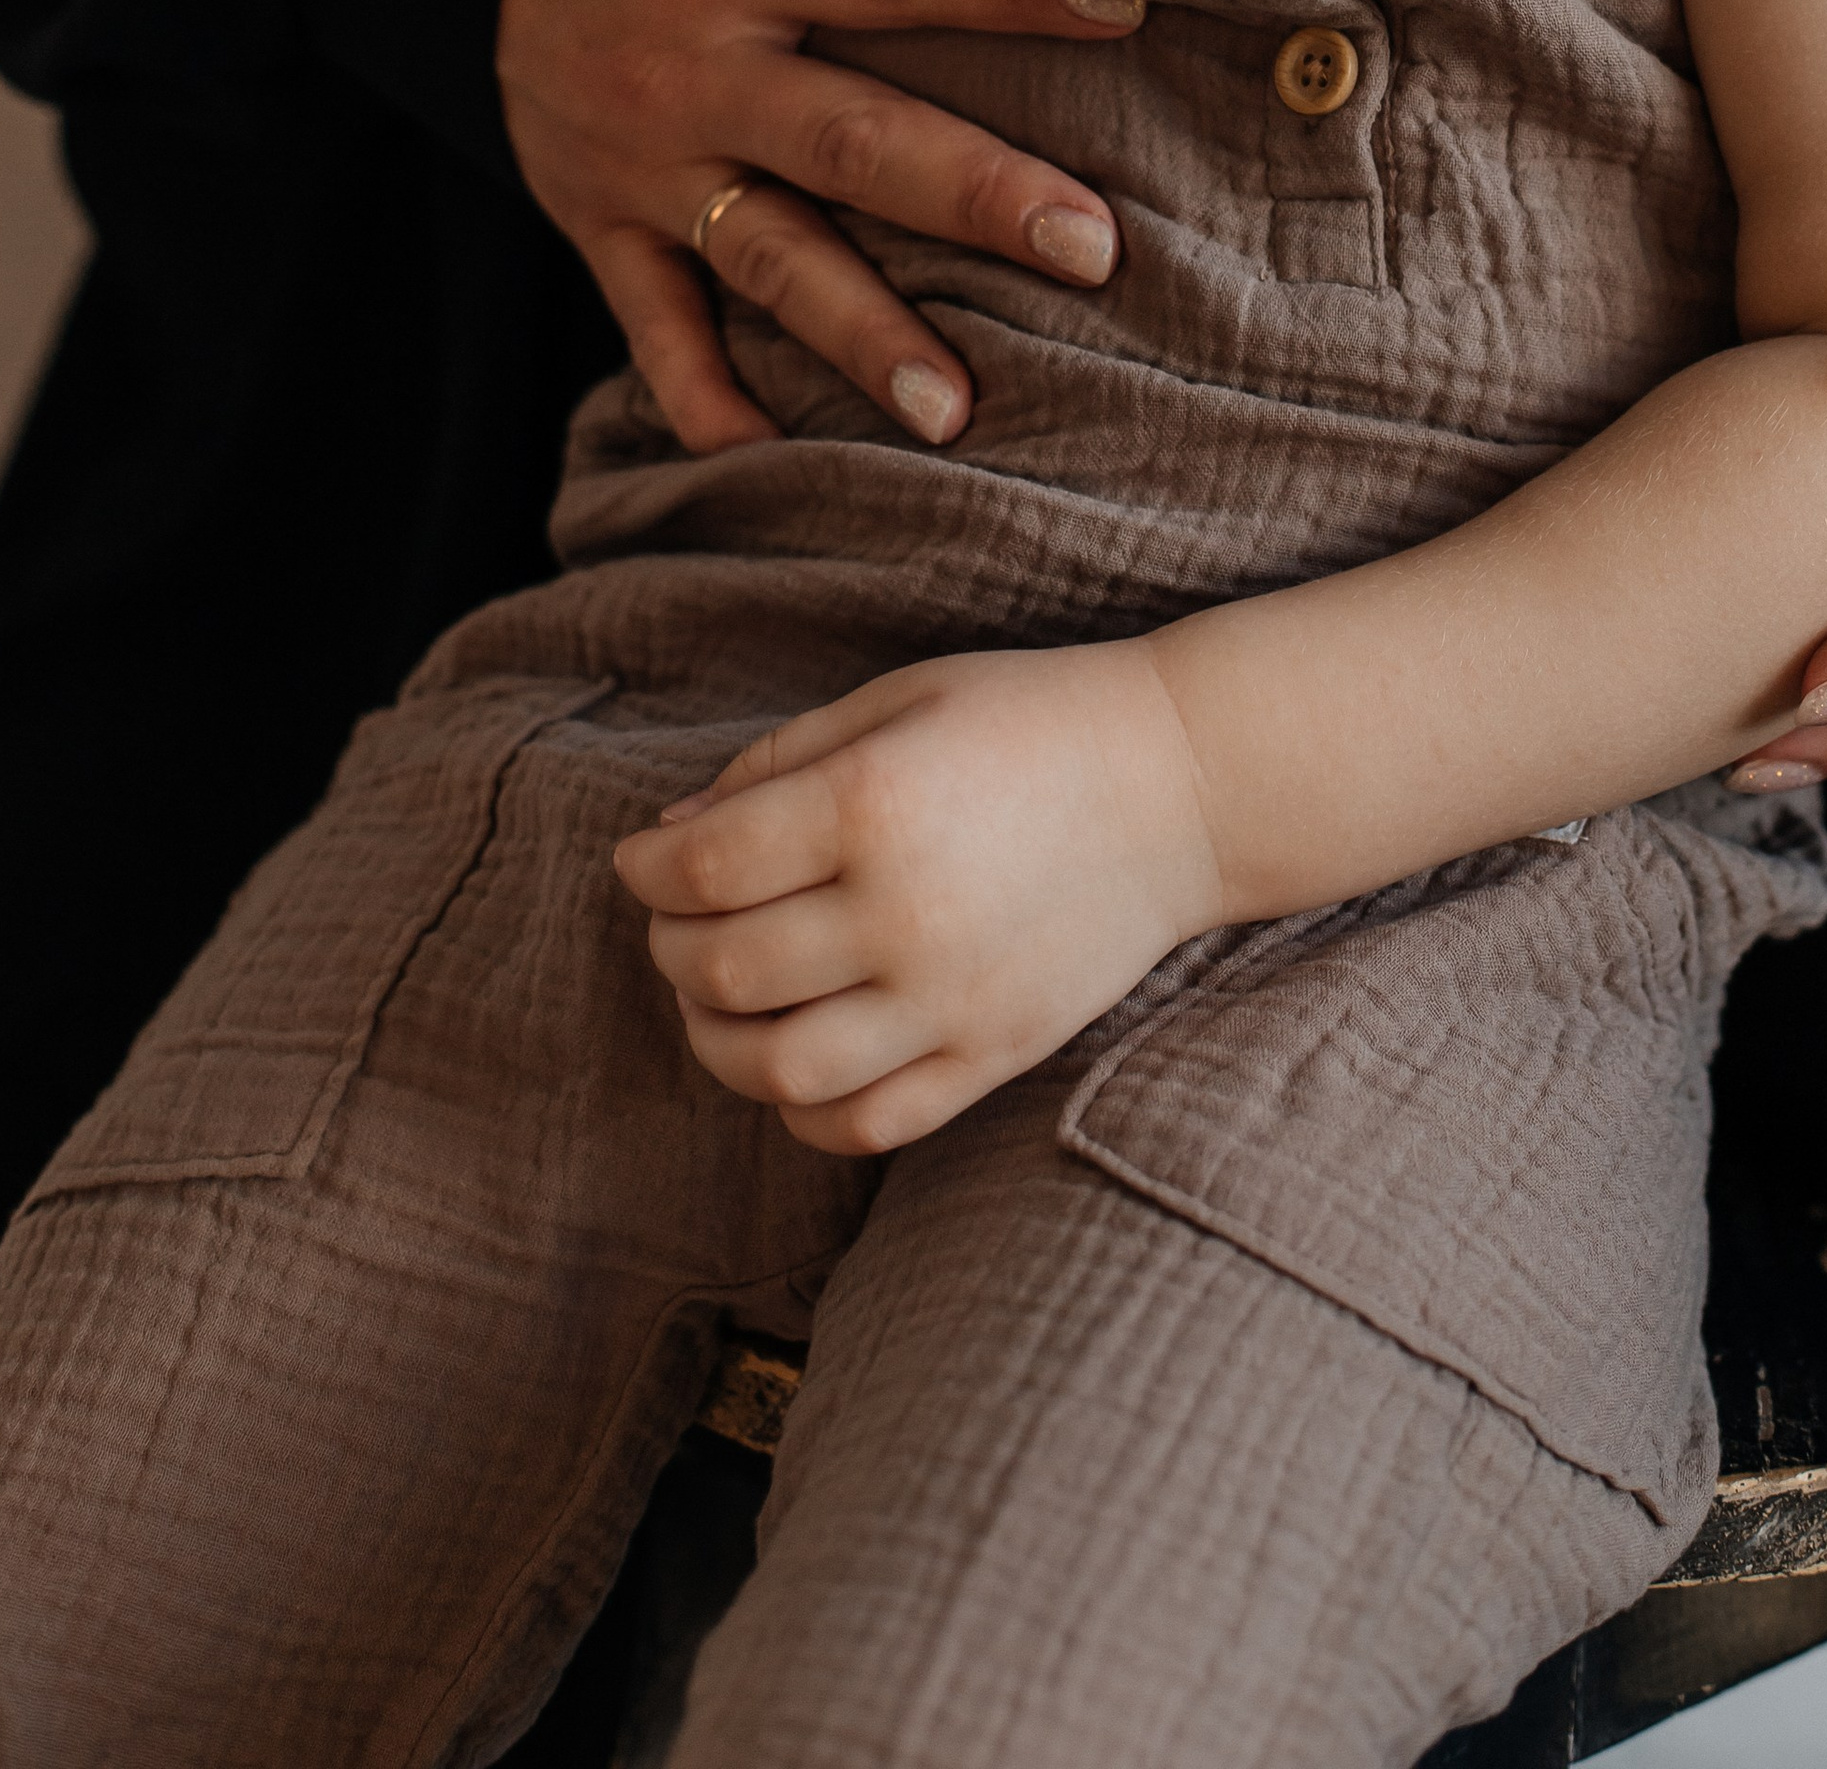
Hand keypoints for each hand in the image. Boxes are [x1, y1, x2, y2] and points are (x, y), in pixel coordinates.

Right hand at [500, 0, 1146, 455]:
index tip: (1124, 4)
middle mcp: (689, 76)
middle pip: (851, 143)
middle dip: (973, 198)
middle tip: (1091, 248)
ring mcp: (645, 169)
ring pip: (770, 260)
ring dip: (863, 337)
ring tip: (956, 411)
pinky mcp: (603, 226)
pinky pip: (653, 325)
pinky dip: (703, 393)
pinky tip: (770, 455)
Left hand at [614, 645, 1221, 1152]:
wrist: (1183, 786)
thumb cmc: (1028, 722)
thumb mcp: (898, 701)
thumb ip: (776, 764)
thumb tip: (668, 836)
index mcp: (875, 804)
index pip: (702, 868)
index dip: (645, 869)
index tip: (643, 861)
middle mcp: (907, 914)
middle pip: (723, 971)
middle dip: (670, 948)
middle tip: (678, 921)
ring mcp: (953, 1001)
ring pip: (777, 1069)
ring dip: (717, 1040)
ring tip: (722, 997)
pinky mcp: (993, 1057)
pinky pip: (864, 1124)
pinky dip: (801, 1109)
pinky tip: (796, 1055)